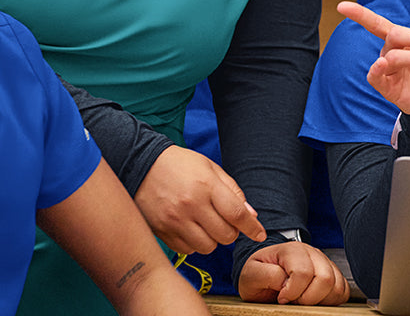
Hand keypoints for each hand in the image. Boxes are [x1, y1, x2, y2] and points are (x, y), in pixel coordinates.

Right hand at [134, 145, 265, 254]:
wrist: (143, 165)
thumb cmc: (181, 164)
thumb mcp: (211, 168)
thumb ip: (233, 191)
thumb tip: (251, 215)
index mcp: (206, 186)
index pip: (236, 214)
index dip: (252, 227)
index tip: (259, 234)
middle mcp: (191, 205)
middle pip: (225, 235)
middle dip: (232, 232)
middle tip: (226, 221)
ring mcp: (175, 221)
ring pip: (208, 247)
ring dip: (214, 239)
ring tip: (208, 224)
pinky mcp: (163, 232)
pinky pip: (188, 250)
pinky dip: (195, 244)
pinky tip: (192, 229)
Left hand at [238, 242, 349, 304]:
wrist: (264, 272)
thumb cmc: (258, 273)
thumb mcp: (251, 274)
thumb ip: (266, 275)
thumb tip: (285, 281)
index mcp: (291, 250)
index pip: (303, 272)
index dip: (292, 291)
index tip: (281, 297)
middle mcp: (312, 252)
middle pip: (325, 278)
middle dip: (308, 298)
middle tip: (294, 300)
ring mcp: (324, 262)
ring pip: (336, 285)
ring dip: (320, 300)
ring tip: (303, 299)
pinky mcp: (332, 273)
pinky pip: (343, 290)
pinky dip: (332, 300)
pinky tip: (315, 300)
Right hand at [338, 1, 409, 113]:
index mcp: (401, 39)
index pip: (377, 23)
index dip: (359, 14)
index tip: (342, 6)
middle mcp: (390, 52)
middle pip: (394, 35)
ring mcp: (387, 70)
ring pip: (393, 55)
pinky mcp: (387, 87)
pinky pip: (375, 75)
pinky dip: (377, 68)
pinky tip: (383, 63)